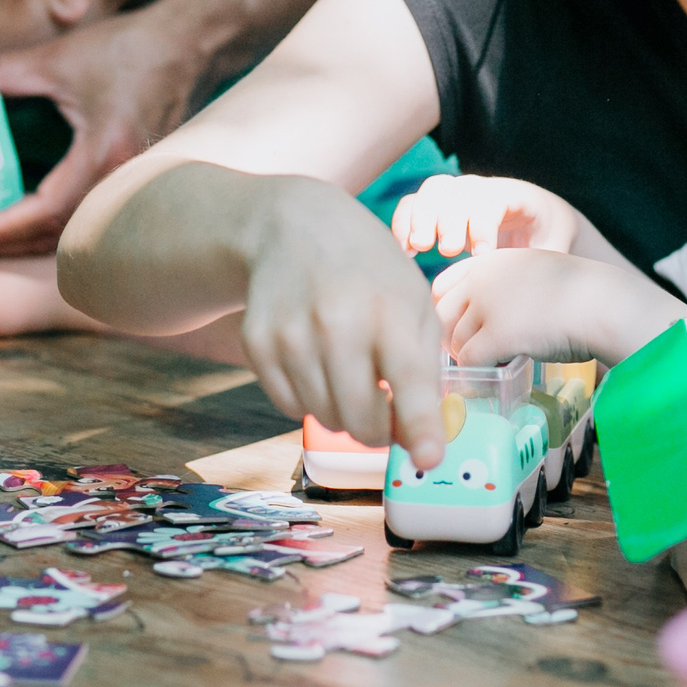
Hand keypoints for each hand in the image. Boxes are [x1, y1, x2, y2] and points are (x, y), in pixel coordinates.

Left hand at [0, 0, 210, 255]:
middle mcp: (122, 178)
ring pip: (76, 229)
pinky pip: (91, 214)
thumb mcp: (56, 60)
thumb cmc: (130, 49)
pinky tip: (26, 217)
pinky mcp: (134, 179)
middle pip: (59, 233)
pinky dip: (55, 223)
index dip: (4, 226)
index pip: (47, 209)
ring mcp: (132, 183)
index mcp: (104, 154)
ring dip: (29, 237)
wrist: (187, 42)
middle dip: (6, 242)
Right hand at [235, 177, 448, 467]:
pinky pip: (290, 407)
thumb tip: (423, 443)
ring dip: (344, 412)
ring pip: (325, 419)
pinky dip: (309, 399)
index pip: (409, 380)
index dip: (421, 428)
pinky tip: (317, 363)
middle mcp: (337, 323)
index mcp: (389, 309)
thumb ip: (424, 371)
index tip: (429, 459)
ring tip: (349, 374)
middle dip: (380, 431)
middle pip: (361, 420)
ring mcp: (291, 335)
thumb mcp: (414, 301)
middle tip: (386, 414)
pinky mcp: (258, 344)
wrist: (294, 228)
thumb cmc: (369, 271)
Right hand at [391, 173, 584, 256]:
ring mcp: (457, 192)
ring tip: (417, 248)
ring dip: (420, 219)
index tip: (481, 255)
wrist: (538, 219)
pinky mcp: (437, 205)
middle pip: (456, 191)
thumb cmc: (545, 239)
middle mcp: (482, 187)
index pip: (491, 201)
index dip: (482, 226)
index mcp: (514, 195)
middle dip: (448, 220)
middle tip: (447, 251)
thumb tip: (535, 287)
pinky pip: (413, 204)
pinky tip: (405, 251)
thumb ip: (544, 264)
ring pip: (431, 192)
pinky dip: (403, 223)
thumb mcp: (553, 249)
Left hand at [430, 249, 686, 367]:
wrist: (605, 303)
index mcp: (491, 261)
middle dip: (451, 338)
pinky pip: (470, 361)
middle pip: (441, 315)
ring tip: (491, 367)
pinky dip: (479, 373)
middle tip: (471, 357)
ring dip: (470, 358)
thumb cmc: (581, 294)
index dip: (445, 312)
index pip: (442, 286)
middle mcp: (482, 279)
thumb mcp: (535, 274)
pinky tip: (497, 374)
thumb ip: (506, 287)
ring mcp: (488, 306)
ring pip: (455, 342)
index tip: (457, 331)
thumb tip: (485, 317)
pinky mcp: (498, 334)